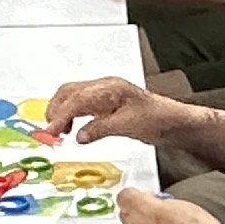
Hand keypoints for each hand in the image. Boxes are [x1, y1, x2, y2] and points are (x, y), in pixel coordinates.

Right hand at [44, 74, 179, 147]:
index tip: (50, 132)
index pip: (76, 99)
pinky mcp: (107, 103)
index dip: (60, 116)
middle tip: (49, 132)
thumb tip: (79, 136)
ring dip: (61, 112)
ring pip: (73, 97)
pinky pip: (81, 104)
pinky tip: (72, 128)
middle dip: (55, 111)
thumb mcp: (128, 126)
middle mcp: (105, 87)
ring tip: (57, 131)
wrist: (175, 121)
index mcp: (109, 88)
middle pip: (69, 93)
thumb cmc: (158, 118)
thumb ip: (100, 129)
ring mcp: (105, 94)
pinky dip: (71, 115)